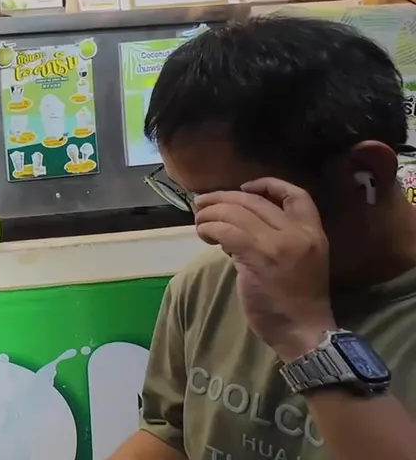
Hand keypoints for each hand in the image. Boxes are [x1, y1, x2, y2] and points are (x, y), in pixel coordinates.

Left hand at [193, 178, 336, 360]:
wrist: (303, 330)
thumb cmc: (295, 300)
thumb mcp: (297, 261)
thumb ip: (273, 239)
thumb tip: (234, 225)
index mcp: (313, 233)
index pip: (297, 194)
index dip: (268, 184)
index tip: (244, 186)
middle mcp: (298, 233)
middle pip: (254, 200)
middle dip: (222, 197)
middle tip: (202, 203)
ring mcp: (278, 244)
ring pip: (235, 212)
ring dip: (210, 213)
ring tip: (200, 222)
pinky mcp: (258, 257)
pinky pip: (226, 231)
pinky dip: (210, 228)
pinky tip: (204, 236)